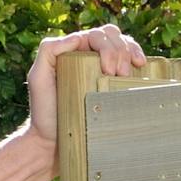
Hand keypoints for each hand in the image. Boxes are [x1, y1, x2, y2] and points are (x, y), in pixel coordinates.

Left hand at [26, 23, 147, 143]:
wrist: (55, 144)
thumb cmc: (45, 112)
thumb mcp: (38, 77)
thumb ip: (49, 50)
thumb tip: (78, 37)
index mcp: (76, 51)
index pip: (97, 36)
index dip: (108, 46)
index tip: (108, 70)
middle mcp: (91, 58)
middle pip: (113, 37)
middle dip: (121, 50)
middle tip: (120, 74)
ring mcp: (105, 73)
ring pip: (125, 46)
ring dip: (131, 53)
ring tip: (128, 75)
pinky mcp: (115, 89)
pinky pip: (132, 67)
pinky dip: (139, 61)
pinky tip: (142, 68)